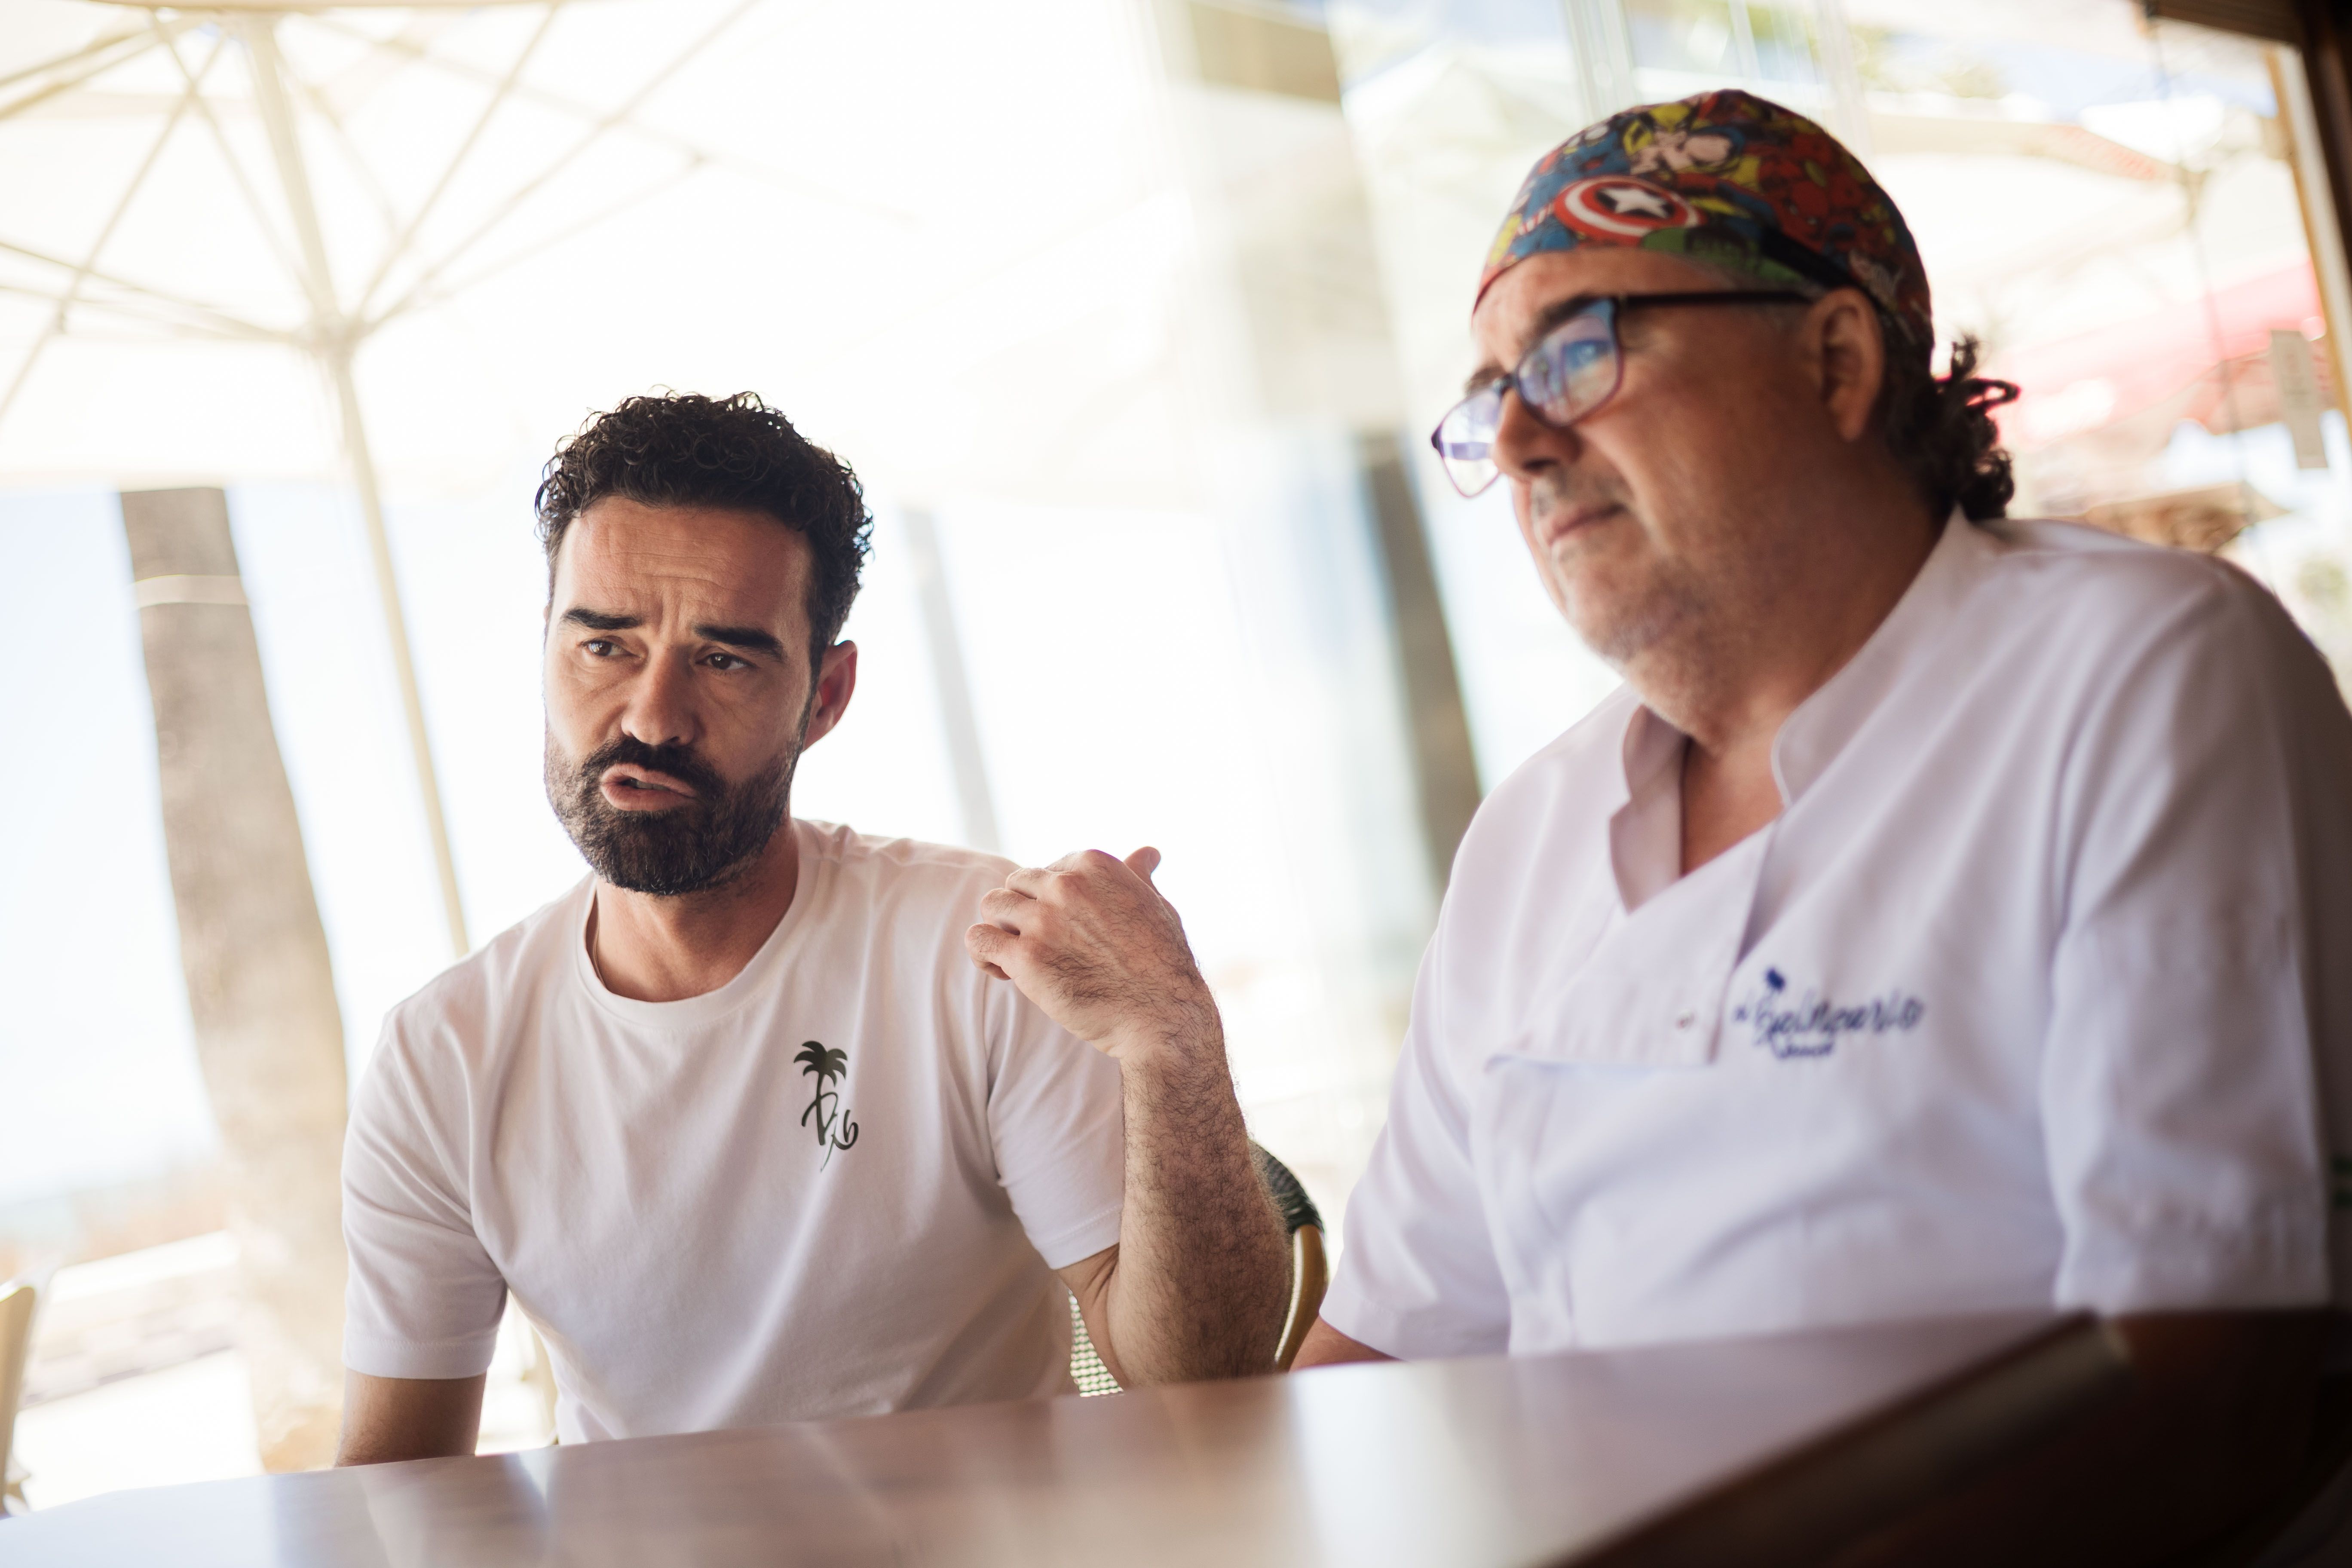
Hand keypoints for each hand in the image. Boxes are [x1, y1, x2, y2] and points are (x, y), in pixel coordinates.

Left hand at [966, 847, 1218, 1061]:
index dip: (1050, 899)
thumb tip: (1147, 853)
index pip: (1048, 870)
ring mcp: (1043, 921)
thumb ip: (1138, 876)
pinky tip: (1002, 970)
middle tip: (1040, 944)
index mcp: (1094, 865)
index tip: (1064, 926)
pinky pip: (978, 940)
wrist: (1161, 1016)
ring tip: (1017, 955)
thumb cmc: (1163, 963)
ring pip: (992, 905)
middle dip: (1023, 912)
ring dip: (1001, 929)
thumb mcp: (1157, 905)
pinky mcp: (1026, 958)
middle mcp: (1065, 886)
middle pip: (1016, 883)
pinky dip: (983, 954)